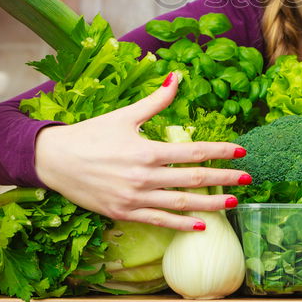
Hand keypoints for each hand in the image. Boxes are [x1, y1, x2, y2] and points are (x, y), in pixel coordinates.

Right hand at [34, 72, 248, 230]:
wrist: (53, 161)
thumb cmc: (90, 135)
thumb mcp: (125, 116)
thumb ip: (156, 100)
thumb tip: (177, 76)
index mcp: (148, 151)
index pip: (194, 152)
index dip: (220, 151)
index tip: (241, 152)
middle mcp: (144, 177)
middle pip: (194, 180)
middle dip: (224, 179)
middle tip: (248, 179)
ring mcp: (135, 199)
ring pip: (181, 204)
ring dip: (211, 204)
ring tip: (233, 203)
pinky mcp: (124, 213)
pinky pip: (159, 221)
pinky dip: (182, 224)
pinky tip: (201, 225)